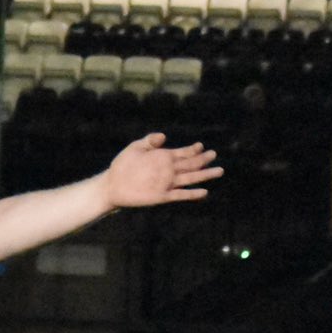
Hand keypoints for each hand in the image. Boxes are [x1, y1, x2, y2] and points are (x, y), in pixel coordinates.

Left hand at [105, 133, 221, 208]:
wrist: (112, 185)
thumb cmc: (122, 165)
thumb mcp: (135, 148)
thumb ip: (149, 141)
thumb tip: (164, 136)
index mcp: (163, 157)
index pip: (182, 152)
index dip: (192, 150)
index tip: (201, 146)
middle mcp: (167, 170)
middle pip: (190, 164)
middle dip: (203, 159)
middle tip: (214, 154)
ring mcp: (166, 183)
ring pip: (190, 178)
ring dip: (204, 175)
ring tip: (219, 171)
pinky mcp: (162, 196)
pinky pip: (180, 195)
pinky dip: (192, 194)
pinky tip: (204, 192)